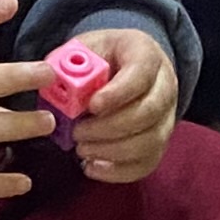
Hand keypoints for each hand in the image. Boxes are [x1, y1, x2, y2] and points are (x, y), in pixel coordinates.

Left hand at [64, 27, 177, 185]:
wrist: (125, 67)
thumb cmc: (103, 58)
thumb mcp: (85, 48)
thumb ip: (70, 62)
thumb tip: (52, 81)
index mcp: (146, 54)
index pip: (140, 74)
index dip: (117, 93)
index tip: (92, 106)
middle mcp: (165, 86)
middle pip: (148, 113)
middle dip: (108, 128)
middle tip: (78, 133)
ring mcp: (166, 117)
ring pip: (150, 142)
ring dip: (111, 151)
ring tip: (82, 149)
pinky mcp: (160, 143)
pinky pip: (147, 164)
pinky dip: (118, 171)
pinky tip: (92, 166)